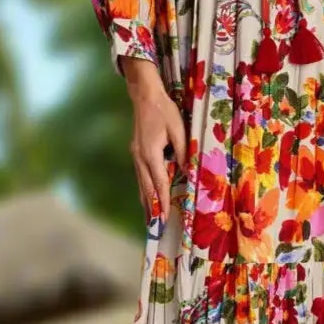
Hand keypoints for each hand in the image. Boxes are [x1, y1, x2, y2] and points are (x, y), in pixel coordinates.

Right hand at [121, 58, 187, 223]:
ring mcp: (135, 156)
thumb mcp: (179, 130)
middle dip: (151, 208)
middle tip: (155, 227)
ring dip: (145, 201)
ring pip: (141, 184)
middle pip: (146, 188)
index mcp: (151, 154)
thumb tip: (188, 172)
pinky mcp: (136, 153)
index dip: (162, 201)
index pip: (159, 183)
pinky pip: (140, 176)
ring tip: (150, 218)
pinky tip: (147, 197)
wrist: (144, 96)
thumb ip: (184, 152)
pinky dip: (144, 189)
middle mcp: (140, 158)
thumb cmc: (164, 111)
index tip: (165, 217)